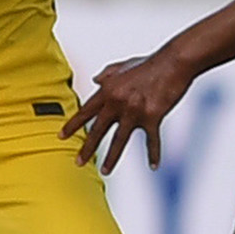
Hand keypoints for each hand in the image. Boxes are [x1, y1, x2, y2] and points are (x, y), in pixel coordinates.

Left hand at [66, 47, 198, 172]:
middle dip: (87, 148)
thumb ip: (108, 74)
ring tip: (105, 171)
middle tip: (78, 162)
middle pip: (98, 130)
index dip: (72, 124)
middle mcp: (117, 102)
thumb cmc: (150, 63)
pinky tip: (154, 165)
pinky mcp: (152, 117)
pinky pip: (152, 141)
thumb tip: (95, 79)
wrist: (173, 62)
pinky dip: (154, 154)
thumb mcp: (124, 66)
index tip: (61, 136)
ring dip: (111, 158)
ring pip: (118, 141)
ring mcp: (134, 111)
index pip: (86, 111)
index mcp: (108, 90)